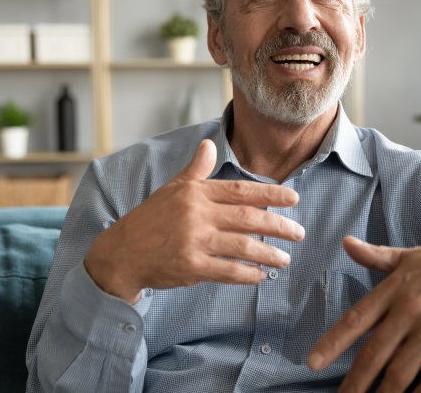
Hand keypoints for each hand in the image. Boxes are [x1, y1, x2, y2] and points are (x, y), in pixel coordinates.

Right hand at [84, 139, 303, 302]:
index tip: (294, 199)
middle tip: (299, 233)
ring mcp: (194, 241)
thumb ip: (196, 169)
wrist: (121, 253)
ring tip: (286, 259)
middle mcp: (197, 215)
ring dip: (269, 254)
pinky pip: (227, 271)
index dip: (271, 194)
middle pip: (249, 218)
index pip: (241, 191)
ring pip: (243, 246)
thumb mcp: (172, 189)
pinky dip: (247, 274)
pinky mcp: (190, 267)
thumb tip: (209, 145)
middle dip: (279, 226)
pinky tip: (261, 276)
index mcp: (196, 193)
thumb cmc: (150, 219)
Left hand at [308, 226, 420, 392]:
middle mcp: (410, 310)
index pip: (356, 319)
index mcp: (394, 288)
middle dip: (354, 383)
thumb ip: (376, 256)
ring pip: (400, 373)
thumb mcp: (409, 255)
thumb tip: (346, 243)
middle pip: (374, 354)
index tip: (312, 362)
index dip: (332, 342)